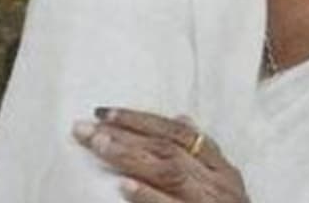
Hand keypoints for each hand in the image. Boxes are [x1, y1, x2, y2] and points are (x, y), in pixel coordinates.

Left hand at [72, 107, 249, 202]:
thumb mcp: (222, 184)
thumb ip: (203, 154)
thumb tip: (183, 118)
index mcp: (222, 169)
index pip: (179, 133)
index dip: (141, 120)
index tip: (105, 114)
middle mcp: (219, 182)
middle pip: (169, 148)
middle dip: (125, 135)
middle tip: (86, 129)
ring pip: (170, 171)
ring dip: (131, 156)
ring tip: (99, 146)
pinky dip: (148, 196)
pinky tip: (124, 185)